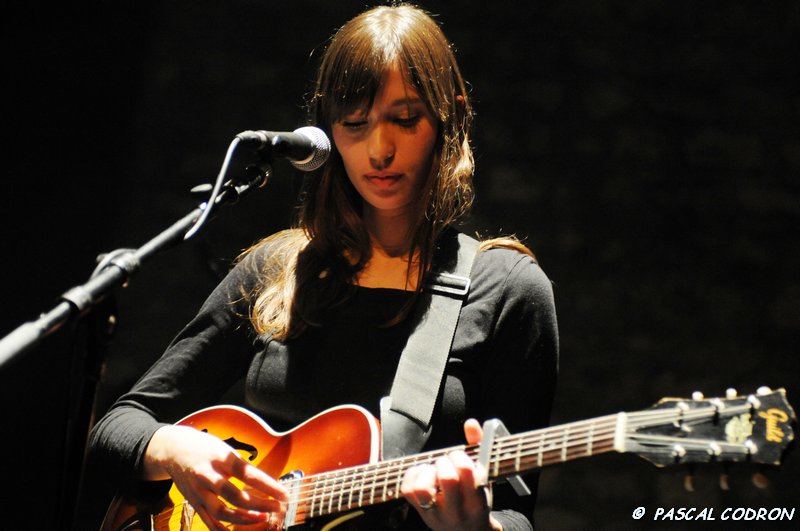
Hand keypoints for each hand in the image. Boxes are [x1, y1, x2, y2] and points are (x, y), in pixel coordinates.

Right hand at [144, 425, 288, 529]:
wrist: (174, 450)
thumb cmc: (206, 448)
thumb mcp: (226, 449)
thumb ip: (243, 466)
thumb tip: (268, 484)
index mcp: (220, 458)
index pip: (248, 474)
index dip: (268, 486)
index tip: (283, 494)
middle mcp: (207, 475)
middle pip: (235, 495)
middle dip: (258, 504)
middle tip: (276, 508)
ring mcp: (198, 491)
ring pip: (221, 511)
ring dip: (244, 519)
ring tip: (262, 518)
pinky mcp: (193, 502)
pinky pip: (208, 521)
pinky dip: (222, 529)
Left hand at [401, 419, 501, 530]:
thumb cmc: (476, 499)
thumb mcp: (485, 478)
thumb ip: (479, 447)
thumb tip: (470, 422)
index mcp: (476, 502)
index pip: (467, 473)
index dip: (461, 458)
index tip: (461, 458)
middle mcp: (455, 511)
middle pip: (447, 478)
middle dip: (446, 461)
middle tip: (448, 462)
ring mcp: (435, 514)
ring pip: (422, 488)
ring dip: (428, 471)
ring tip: (435, 470)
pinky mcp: (419, 511)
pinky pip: (408, 489)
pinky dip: (414, 475)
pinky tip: (425, 473)